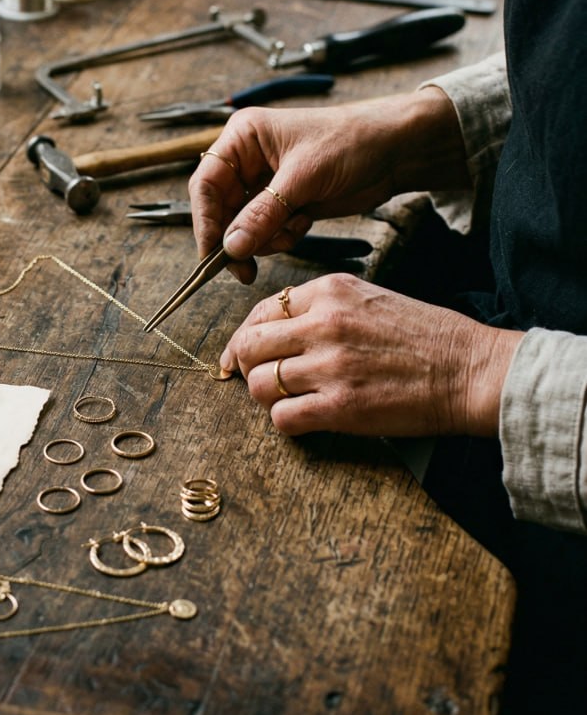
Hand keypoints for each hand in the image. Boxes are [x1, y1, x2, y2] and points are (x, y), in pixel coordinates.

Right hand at [188, 86, 468, 282]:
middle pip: (221, 209)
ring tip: (293, 229)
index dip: (206, 220)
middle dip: (237, 237)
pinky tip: (304, 223)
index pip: (206, 183)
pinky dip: (281, 237)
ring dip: (264, 238)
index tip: (214, 253)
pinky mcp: (284, 202)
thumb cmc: (349, 143)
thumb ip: (263, 213)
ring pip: (243, 226)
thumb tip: (230, 246)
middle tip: (245, 268)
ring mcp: (265, 183)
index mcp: (243, 138)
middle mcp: (248, 159)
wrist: (394, 151)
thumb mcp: (303, 178)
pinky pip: (266, 231)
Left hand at [219, 273, 522, 437]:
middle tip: (255, 378)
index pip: (262, 311)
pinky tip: (305, 417)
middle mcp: (323, 324)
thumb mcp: (368, 299)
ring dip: (266, 396)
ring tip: (287, 399)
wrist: (470, 369)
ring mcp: (330, 366)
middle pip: (250, 346)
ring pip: (259, 384)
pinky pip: (282, 418)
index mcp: (329, 292)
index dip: (247, 336)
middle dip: (246, 365)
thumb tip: (277, 330)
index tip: (244, 352)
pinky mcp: (340, 407)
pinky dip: (286, 421)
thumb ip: (322, 309)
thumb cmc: (425, 336)